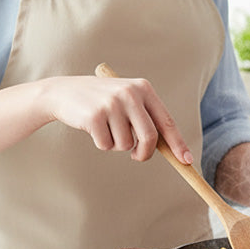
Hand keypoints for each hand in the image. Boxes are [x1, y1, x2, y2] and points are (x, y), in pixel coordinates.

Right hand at [39, 74, 193, 163]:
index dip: (177, 143)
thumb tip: (171, 148)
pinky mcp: (94, 116)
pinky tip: (92, 128)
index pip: (166, 121)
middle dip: (145, 153)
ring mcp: (112, 104)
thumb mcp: (127, 101)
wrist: (63, 92)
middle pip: (150, 137)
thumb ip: (146, 119)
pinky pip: (106, 145)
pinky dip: (101, 143)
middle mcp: (130, 93)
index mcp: (143, 88)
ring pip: (126, 145)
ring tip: (106, 128)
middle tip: (137, 156)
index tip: (186, 160)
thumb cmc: (101, 101)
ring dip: (116, 145)